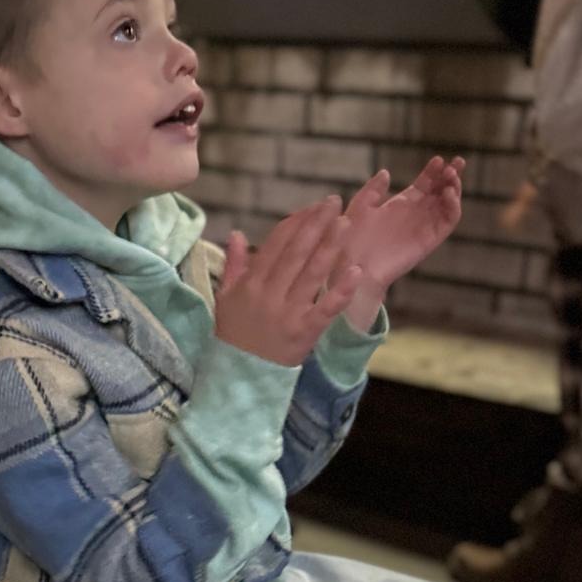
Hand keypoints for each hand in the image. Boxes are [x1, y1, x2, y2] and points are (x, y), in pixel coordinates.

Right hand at [215, 198, 361, 366]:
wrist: (237, 378)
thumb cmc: (233, 336)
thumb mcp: (226, 299)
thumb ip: (234, 265)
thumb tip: (235, 233)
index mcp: (251, 284)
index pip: (276, 244)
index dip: (296, 223)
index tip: (313, 208)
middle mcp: (269, 295)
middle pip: (296, 252)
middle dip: (316, 224)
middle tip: (334, 203)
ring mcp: (287, 314)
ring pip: (312, 274)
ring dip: (331, 246)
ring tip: (346, 223)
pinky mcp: (304, 333)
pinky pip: (325, 308)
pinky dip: (341, 290)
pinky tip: (355, 270)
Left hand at [336, 156, 464, 330]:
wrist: (353, 267)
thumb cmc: (350, 240)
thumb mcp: (359, 208)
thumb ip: (373, 190)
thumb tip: (386, 172)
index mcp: (400, 205)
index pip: (424, 184)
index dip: (434, 171)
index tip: (439, 159)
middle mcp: (415, 215)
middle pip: (440, 192)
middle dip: (451, 176)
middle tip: (458, 162)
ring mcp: (423, 228)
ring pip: (447, 206)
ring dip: (454, 189)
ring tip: (452, 177)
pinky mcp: (428, 241)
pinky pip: (446, 223)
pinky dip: (453, 207)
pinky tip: (449, 193)